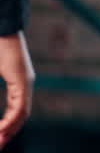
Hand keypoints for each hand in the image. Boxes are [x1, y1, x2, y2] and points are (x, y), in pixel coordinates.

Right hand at [0, 32, 32, 147]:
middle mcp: (24, 84)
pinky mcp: (23, 80)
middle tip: (0, 146)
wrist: (2, 30)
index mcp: (17, 83)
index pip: (14, 110)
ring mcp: (25, 82)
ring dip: (10, 129)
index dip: (6, 125)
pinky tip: (1, 130)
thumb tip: (1, 105)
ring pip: (21, 114)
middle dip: (9, 132)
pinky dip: (11, 120)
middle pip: (20, 116)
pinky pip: (20, 106)